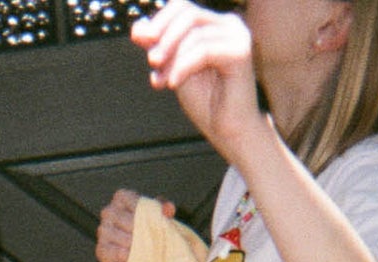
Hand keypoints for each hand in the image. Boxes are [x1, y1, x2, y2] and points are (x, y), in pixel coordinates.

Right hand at [96, 188, 176, 261]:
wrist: (145, 251)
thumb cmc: (151, 228)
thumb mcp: (160, 216)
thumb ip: (165, 210)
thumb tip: (168, 209)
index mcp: (122, 198)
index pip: (131, 201)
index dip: (144, 212)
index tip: (156, 222)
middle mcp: (109, 211)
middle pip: (122, 219)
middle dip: (138, 230)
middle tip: (152, 239)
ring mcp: (103, 230)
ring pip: (114, 235)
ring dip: (130, 243)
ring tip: (144, 249)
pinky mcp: (101, 249)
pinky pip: (107, 251)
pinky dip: (120, 255)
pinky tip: (131, 257)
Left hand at [131, 0, 277, 165]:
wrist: (230, 133)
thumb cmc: (207, 103)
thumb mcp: (174, 69)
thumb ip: (159, 48)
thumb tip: (137, 28)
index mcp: (214, 25)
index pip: (182, 7)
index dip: (159, 21)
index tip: (142, 41)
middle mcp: (229, 25)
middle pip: (188, 13)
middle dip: (164, 38)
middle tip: (152, 61)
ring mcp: (238, 36)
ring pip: (194, 34)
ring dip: (172, 59)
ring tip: (162, 81)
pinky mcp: (241, 52)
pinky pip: (203, 50)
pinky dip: (183, 66)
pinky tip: (174, 83)